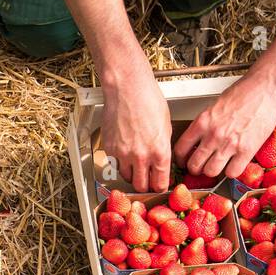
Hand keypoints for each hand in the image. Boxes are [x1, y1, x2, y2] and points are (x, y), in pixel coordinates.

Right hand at [100, 59, 171, 192]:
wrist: (127, 88)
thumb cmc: (148, 100)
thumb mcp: (166, 126)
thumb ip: (162, 147)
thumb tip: (161, 160)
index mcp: (160, 151)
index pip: (160, 183)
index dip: (160, 186)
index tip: (158, 185)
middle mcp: (141, 156)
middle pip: (141, 186)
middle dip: (145, 185)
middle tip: (146, 181)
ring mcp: (123, 154)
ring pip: (126, 177)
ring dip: (131, 175)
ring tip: (134, 166)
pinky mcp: (110, 148)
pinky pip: (115, 163)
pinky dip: (119, 162)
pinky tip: (124, 151)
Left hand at [174, 74, 275, 180]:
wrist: (265, 89)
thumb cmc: (243, 93)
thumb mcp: (214, 107)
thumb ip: (205, 125)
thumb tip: (198, 140)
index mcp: (202, 122)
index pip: (181, 149)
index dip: (181, 159)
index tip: (184, 161)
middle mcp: (213, 134)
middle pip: (194, 165)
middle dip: (195, 169)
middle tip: (200, 167)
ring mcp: (229, 144)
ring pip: (211, 172)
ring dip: (213, 172)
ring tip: (217, 167)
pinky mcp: (247, 150)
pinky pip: (232, 172)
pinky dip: (232, 172)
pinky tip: (234, 164)